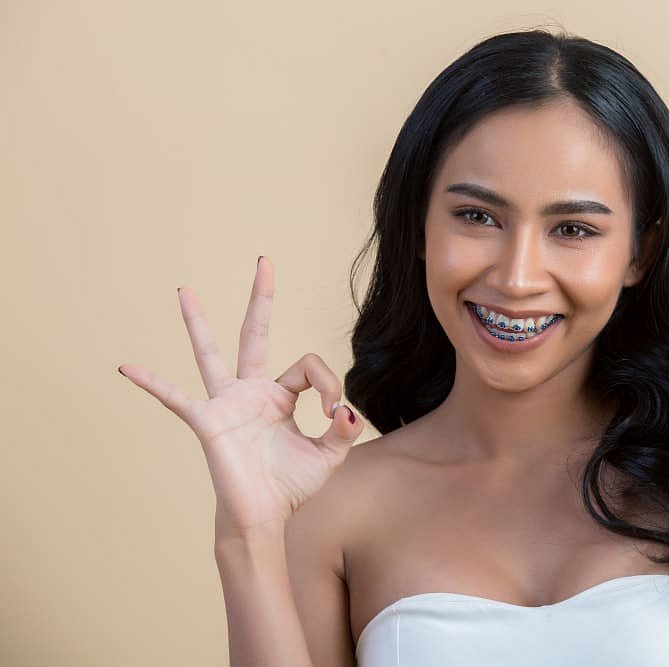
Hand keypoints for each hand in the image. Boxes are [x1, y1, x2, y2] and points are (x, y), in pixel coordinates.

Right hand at [118, 256, 363, 534]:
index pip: (308, 366)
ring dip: (198, 322)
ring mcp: (227, 404)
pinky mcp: (208, 422)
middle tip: (264, 261)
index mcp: (281, 395)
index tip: (336, 414)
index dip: (329, 385)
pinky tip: (127, 367)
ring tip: (185, 290)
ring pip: (211, 354)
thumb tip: (349, 409)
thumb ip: (344, 429)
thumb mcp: (330, 455)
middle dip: (260, 298)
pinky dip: (153, 383)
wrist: (264, 517)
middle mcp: (251, 391)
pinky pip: (176, 398)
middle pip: (254, 334)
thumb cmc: (292, 485)